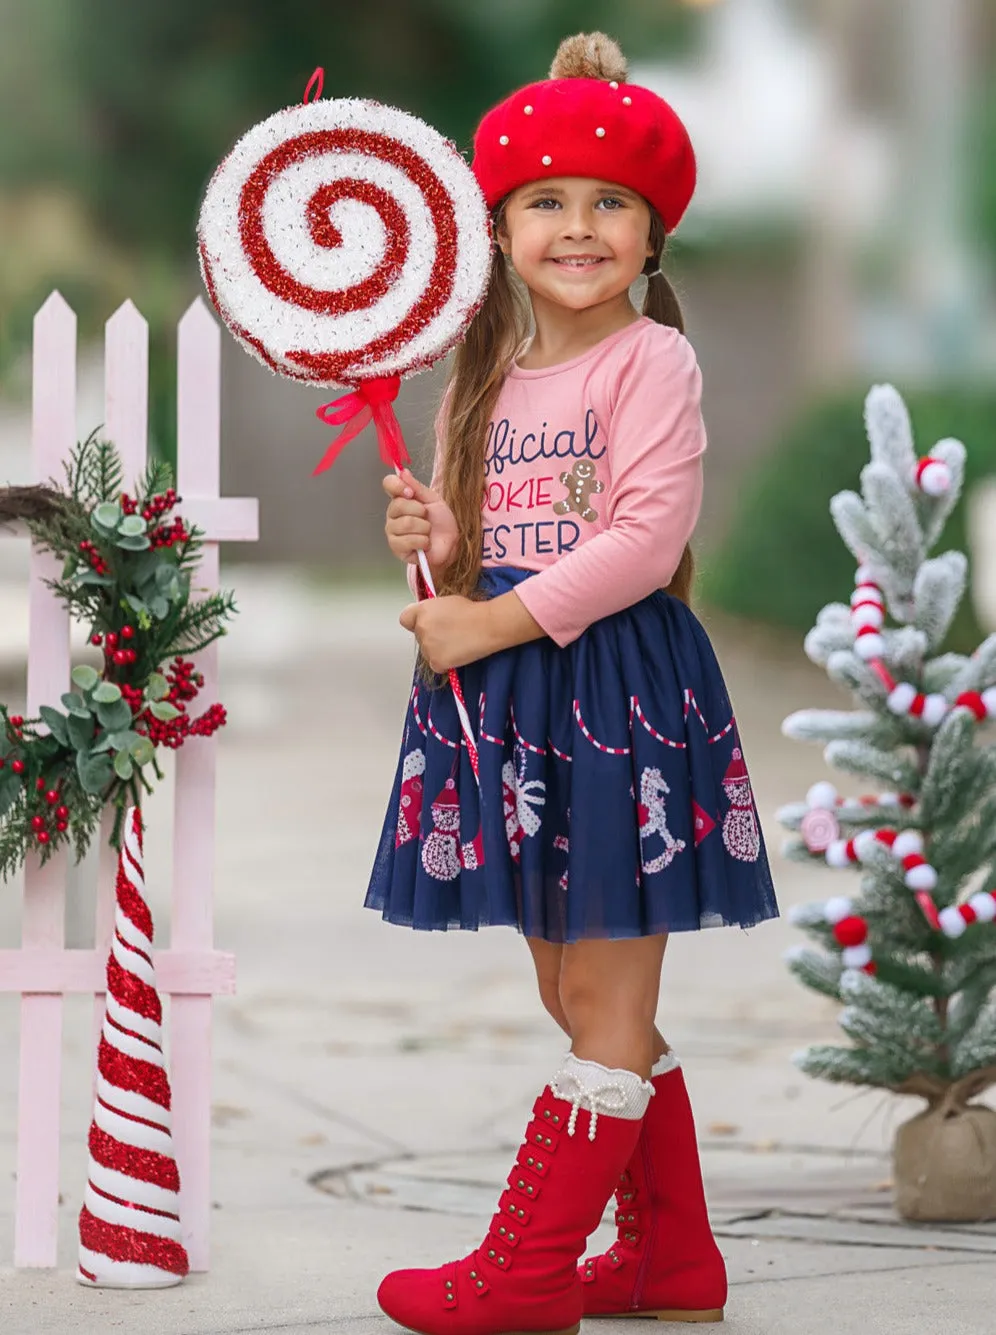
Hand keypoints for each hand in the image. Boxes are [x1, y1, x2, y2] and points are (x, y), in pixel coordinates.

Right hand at [383, 469, 458, 575]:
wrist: (451, 544)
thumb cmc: (441, 522)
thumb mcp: (433, 500)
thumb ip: (417, 487)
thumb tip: (403, 472)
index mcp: (400, 499)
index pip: (388, 484)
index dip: (398, 486)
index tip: (411, 493)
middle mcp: (393, 515)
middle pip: (398, 505)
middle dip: (420, 512)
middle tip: (427, 518)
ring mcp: (393, 532)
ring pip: (406, 523)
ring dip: (424, 528)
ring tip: (427, 532)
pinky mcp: (397, 548)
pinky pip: (408, 541)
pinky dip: (423, 541)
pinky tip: (425, 543)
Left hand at [399, 590, 545, 671]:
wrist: (487, 625)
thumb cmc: (472, 611)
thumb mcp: (447, 602)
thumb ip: (432, 611)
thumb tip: (431, 619)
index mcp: (422, 610)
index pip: (405, 619)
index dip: (415, 622)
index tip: (426, 624)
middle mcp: (421, 628)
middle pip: (419, 637)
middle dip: (431, 637)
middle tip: (450, 635)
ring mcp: (427, 646)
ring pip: (427, 652)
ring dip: (438, 651)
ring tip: (457, 644)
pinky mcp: (436, 661)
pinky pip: (437, 666)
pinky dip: (445, 664)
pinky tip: (458, 654)